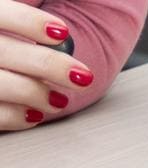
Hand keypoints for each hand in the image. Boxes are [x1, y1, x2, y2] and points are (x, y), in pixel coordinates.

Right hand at [0, 0, 93, 130]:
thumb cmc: (6, 54)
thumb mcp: (12, 27)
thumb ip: (28, 21)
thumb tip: (62, 30)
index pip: (0, 13)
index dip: (29, 22)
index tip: (62, 33)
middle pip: (3, 51)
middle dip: (49, 65)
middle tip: (82, 77)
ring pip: (0, 84)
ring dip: (37, 94)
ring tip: (59, 100)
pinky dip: (17, 117)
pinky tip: (35, 114)